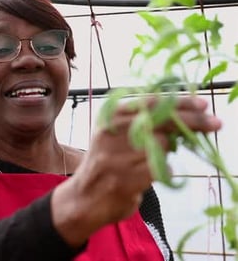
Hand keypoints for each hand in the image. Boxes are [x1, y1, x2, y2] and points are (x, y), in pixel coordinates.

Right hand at [51, 96, 221, 246]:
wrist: (84, 198)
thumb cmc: (106, 163)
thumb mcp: (114, 134)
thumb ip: (140, 121)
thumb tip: (184, 114)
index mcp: (109, 117)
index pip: (151, 102)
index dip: (180, 102)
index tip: (203, 106)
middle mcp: (112, 133)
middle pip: (162, 120)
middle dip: (193, 121)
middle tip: (216, 124)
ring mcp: (118, 157)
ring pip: (163, 145)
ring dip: (170, 150)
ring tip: (157, 156)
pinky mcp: (126, 179)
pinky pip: (161, 169)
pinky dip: (165, 170)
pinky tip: (154, 173)